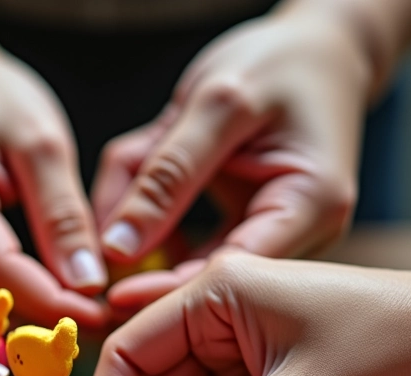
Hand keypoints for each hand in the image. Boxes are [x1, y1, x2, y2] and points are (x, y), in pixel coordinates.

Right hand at [0, 39, 108, 326]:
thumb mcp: (42, 141)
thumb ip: (63, 213)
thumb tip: (86, 284)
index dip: (49, 301)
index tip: (100, 314)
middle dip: (41, 318)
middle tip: (98, 322)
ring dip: (24, 318)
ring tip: (78, 311)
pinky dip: (6, 304)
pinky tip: (45, 297)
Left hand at [93, 3, 370, 301]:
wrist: (313, 46)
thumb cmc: (278, 61)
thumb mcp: (217, 105)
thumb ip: (166, 175)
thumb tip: (116, 249)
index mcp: (309, 205)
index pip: (235, 272)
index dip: (171, 291)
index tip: (115, 295)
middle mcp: (295, 231)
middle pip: (209, 276)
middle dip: (149, 272)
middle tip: (97, 279)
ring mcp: (265, 231)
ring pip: (183, 255)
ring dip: (141, 231)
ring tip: (112, 205)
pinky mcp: (237, 222)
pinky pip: (179, 233)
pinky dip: (146, 209)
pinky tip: (126, 191)